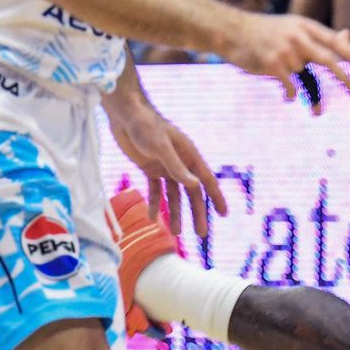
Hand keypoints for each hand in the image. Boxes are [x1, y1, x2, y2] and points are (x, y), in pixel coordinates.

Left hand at [108, 102, 227, 238]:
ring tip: (176, 233)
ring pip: (174, 195)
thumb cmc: (146, 125)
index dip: (215, 198)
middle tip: (201, 233)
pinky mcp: (150, 168)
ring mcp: (165, 167)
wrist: (125, 115)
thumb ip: (176, 167)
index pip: (206, 181)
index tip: (223, 214)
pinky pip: (155, 191)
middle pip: (192, 192)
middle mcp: (180, 163)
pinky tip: (152, 218)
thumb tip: (194, 185)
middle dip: (197, 213)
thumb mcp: (161, 146)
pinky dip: (155, 204)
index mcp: (189, 155)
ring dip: (175, 213)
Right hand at [220, 13, 349, 111]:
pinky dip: (291, 94)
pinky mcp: (272, 64)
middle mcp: (298, 37)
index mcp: (305, 26)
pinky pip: (290, 86)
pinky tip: (289, 97)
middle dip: (346, 78)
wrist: (232, 31)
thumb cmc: (267, 31)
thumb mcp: (295, 27)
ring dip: (310, 94)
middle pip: (328, 60)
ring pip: (304, 75)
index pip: (334, 41)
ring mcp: (284, 50)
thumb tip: (347, 35)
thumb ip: (320, 35)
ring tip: (318, 110)